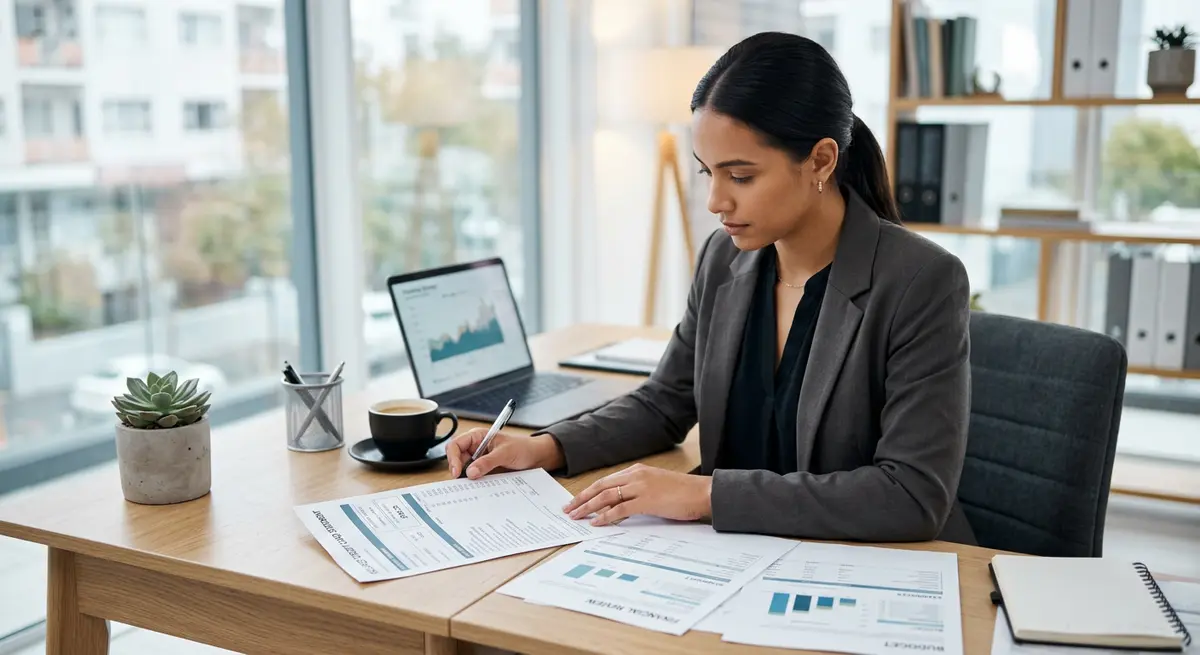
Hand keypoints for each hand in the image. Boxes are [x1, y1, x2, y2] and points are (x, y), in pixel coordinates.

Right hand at [447, 429, 564, 478]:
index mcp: (477, 437)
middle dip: (457, 469)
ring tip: (469, 486)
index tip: (457, 472)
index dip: (453, 458)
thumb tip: (471, 473)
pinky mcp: (484, 471)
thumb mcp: (506, 453)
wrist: (536, 457)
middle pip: (456, 458)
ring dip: (465, 478)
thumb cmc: (523, 448)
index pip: (456, 444)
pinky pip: (474, 477)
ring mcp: (479, 460)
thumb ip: (488, 462)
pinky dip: (474, 483)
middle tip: (461, 482)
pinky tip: (477, 488)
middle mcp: (475, 448)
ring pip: (464, 470)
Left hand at [564, 463, 712, 525]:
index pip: (606, 481)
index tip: (577, 500)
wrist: (703, 492)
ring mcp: (641, 487)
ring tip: (576, 516)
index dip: (589, 491)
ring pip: (606, 496)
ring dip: (588, 507)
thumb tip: (621, 506)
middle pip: (601, 486)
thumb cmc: (683, 492)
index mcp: (638, 471)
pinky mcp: (647, 500)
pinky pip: (620, 509)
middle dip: (582, 498)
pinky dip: (606, 516)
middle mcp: (636, 476)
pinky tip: (596, 523)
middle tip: (568, 509)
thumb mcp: (656, 487)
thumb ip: (638, 492)